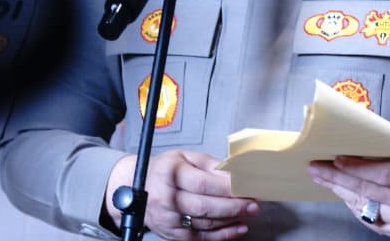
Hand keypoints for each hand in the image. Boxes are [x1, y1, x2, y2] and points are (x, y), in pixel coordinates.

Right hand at [106, 151, 258, 239]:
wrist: (136, 186)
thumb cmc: (164, 169)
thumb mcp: (185, 156)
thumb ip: (210, 164)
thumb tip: (236, 172)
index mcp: (170, 173)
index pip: (203, 183)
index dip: (227, 187)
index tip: (246, 186)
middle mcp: (166, 198)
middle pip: (204, 206)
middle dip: (233, 206)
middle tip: (253, 203)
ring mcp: (168, 218)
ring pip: (204, 223)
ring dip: (230, 219)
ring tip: (249, 213)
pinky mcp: (171, 233)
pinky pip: (200, 237)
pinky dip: (222, 235)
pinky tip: (238, 228)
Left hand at [307, 154, 389, 237]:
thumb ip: (388, 152)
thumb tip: (354, 140)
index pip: (384, 174)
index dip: (358, 167)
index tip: (337, 159)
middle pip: (368, 190)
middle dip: (338, 178)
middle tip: (317, 168)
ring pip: (364, 205)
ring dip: (340, 190)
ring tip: (323, 177)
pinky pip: (367, 216)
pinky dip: (353, 203)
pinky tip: (342, 191)